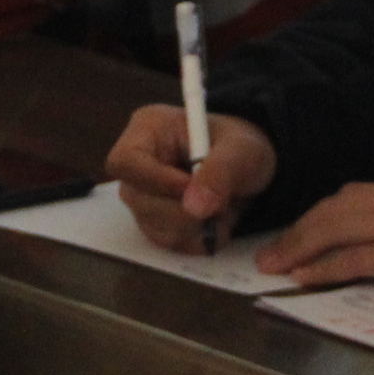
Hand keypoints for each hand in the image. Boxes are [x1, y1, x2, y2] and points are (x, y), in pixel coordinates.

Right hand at [108, 103, 276, 251]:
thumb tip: (195, 206)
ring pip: (156, 228)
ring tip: (223, 205)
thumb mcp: (242, 149)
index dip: (156, 181)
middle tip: (222, 202)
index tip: (190, 187)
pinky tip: (216, 220)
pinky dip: (199, 238)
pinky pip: (171, 244)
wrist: (247, 168)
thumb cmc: (239, 146)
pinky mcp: (155, 224)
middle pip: (140, 201)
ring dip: (197, 226)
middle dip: (186, 210)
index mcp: (148, 130)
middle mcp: (137, 167)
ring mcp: (142, 198)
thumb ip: (220, 171)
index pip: (126, 162)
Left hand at [256, 179, 373, 292]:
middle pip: (333, 211)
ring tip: (274, 266)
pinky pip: (357, 259)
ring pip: (336, 230)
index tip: (296, 233)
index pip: (349, 197)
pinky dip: (326, 268)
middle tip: (268, 254)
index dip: (316, 217)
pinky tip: (304, 277)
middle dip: (297, 233)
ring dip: (299, 248)